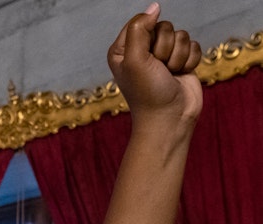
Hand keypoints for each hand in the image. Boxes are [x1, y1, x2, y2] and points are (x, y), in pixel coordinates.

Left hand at [108, 3, 201, 126]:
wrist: (170, 118)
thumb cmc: (148, 93)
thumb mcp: (135, 60)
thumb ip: (140, 29)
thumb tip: (154, 7)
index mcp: (123, 49)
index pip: (141, 21)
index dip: (149, 36)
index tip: (146, 56)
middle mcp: (141, 51)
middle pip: (164, 26)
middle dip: (165, 48)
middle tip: (158, 69)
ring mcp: (162, 56)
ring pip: (181, 35)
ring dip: (178, 56)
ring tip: (169, 74)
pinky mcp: (181, 61)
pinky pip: (194, 45)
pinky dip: (190, 61)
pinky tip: (181, 75)